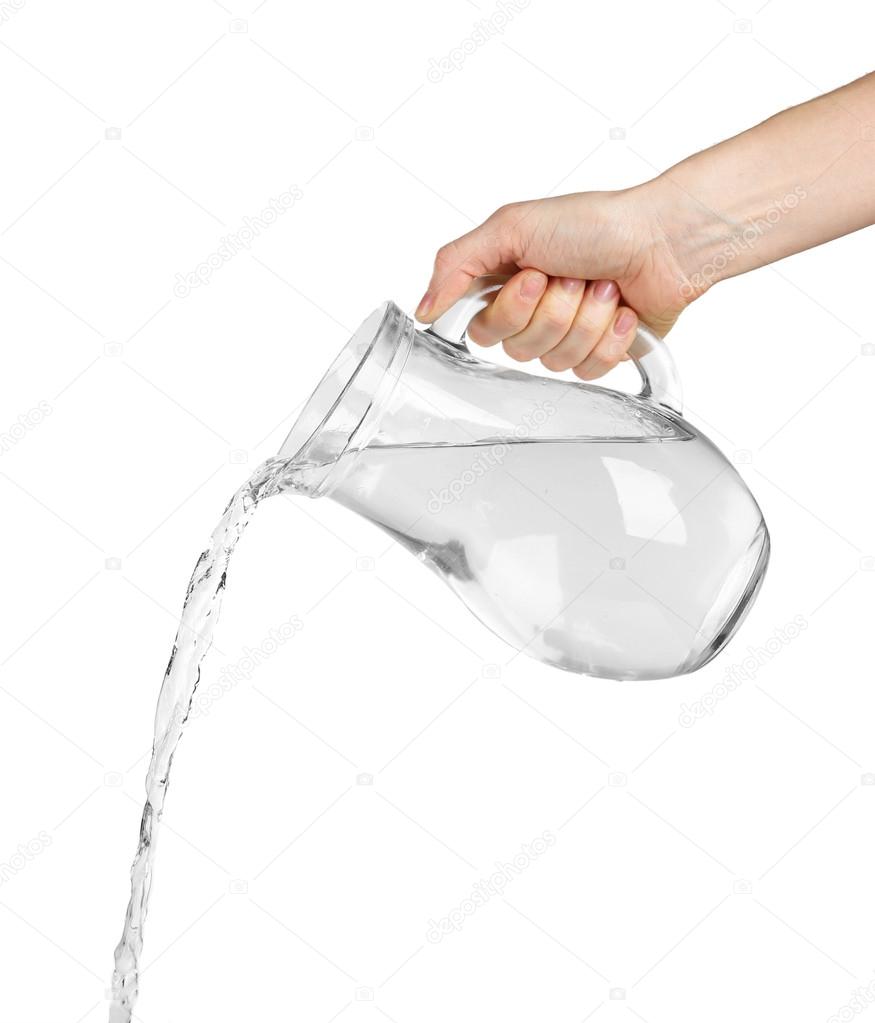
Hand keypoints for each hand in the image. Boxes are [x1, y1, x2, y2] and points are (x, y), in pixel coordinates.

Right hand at [415, 187, 694, 379]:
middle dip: (554, 310)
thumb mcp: (512, 226)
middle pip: (520, 349)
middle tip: (574, 276)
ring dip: (586, 319)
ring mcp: (568, 336)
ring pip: (556, 362)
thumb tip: (423, 310)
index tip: (536, 275)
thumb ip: (456, 264)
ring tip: (604, 287)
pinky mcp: (602, 354)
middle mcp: (533, 314)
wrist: (663, 239)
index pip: (484, 330)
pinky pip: (590, 371)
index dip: (511, 310)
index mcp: (506, 285)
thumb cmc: (594, 223)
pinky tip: (623, 310)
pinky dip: (611, 337)